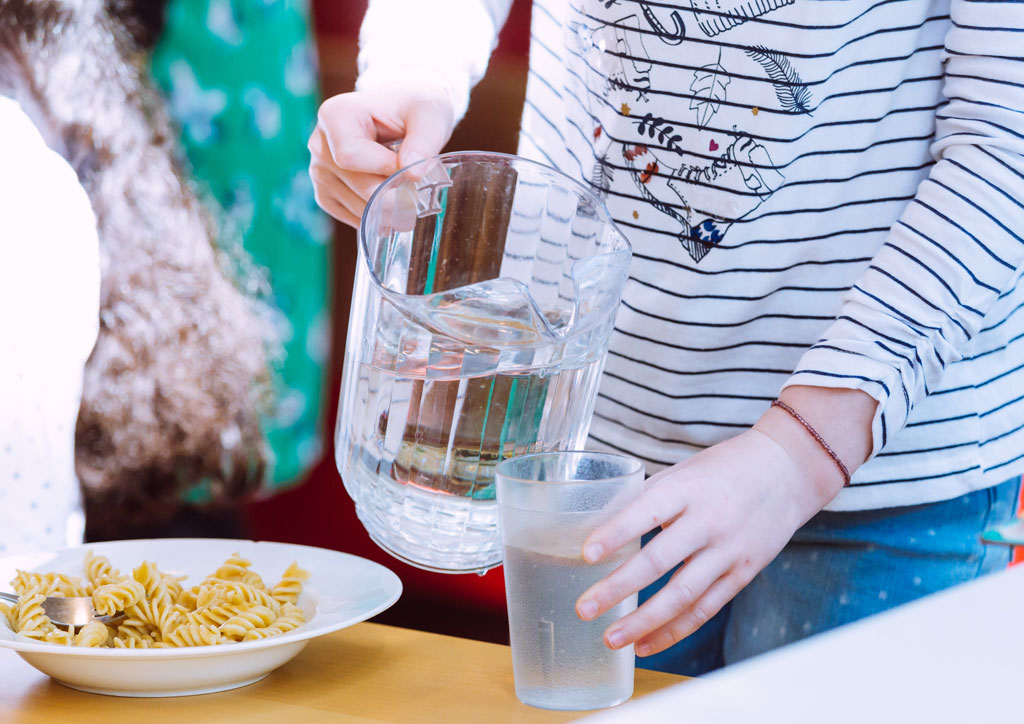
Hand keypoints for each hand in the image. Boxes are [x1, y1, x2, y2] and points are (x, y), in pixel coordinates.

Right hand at [308, 81, 454, 226]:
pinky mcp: (326, 193)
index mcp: (335, 115)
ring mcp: (319, 171)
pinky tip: (393, 207)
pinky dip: (376, 217)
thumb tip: (412, 175)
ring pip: (356, 207)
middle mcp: (319, 144)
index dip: (386, 169)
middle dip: (393, 195)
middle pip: (357, 186)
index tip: (413, 168)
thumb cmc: (414, 110)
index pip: (350, 156)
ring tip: (409, 197)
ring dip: (388, 210)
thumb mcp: (429, 114)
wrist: (405, 116)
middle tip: (419, 194)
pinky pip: (351, 216)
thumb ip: (425, 140)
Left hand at [575, 386, 875, 656]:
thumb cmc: (724, 469)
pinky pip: (705, 609)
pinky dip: (675, 630)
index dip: (616, 533)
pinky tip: (646, 643)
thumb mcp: (683, 472)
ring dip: (643, 622)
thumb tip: (604, 531)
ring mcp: (729, 551)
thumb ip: (649, 501)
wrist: (787, 471)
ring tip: (611, 638)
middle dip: (618, 588)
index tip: (586, 554)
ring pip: (682, 595)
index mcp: (687, 489)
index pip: (647, 511)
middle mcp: (709, 521)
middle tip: (584, 608)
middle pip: (659, 561)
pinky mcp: (743, 574)